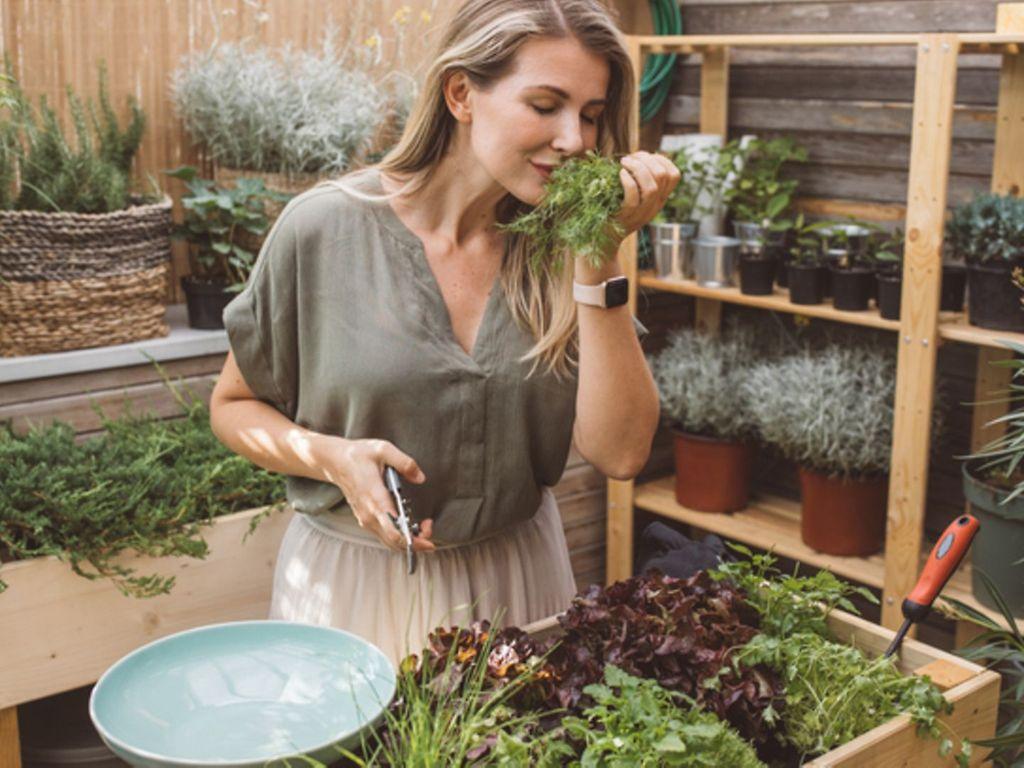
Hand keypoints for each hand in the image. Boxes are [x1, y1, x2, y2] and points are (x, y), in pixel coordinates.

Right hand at [316, 437, 435, 552]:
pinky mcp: (365, 518)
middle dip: (416, 542)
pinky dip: (399, 535)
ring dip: (408, 539)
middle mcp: (369, 514)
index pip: (393, 530)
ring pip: (389, 541)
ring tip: (423, 527)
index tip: (429, 538)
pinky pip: (384, 535)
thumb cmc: (358, 455)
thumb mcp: (383, 449)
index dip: (413, 540)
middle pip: (394, 541)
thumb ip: (404, 463)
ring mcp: (366, 518)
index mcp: (375, 499)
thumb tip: (420, 478)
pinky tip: (410, 525)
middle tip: (429, 527)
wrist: (335, 461)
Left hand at [615, 151, 680, 236]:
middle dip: (646, 159)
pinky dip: (627, 181)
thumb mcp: (635, 194)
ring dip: (637, 168)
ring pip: (651, 187)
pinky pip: (632, 197)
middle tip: (629, 158)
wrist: (604, 239)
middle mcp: (654, 207)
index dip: (662, 159)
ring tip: (623, 163)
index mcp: (659, 199)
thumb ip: (641, 179)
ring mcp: (641, 214)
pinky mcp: (625, 217)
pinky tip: (620, 174)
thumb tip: (639, 156)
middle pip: (662, 176)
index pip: (674, 175)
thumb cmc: (615, 209)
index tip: (645, 156)